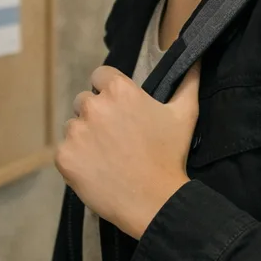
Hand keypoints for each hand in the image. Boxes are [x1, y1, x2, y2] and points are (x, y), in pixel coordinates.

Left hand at [56, 65, 198, 239]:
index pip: (100, 75)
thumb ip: (189, 81)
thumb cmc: (170, 155)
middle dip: (96, 114)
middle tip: (116, 136)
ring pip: (74, 126)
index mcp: (119, 90)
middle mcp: (93, 106)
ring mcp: (76, 132)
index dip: (109, 90)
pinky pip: (65, 150)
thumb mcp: (186, 114)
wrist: (154, 200)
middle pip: (84, 100)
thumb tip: (196, 60)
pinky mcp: (64, 156)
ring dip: (85, 136)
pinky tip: (97, 168)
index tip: (120, 108)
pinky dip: (77, 158)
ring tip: (107, 155)